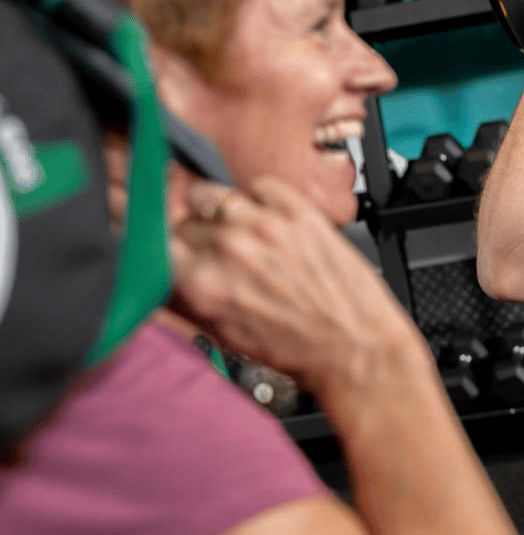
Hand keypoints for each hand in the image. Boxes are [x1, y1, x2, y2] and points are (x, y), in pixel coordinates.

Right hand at [170, 177, 428, 396]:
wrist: (355, 346)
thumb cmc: (300, 349)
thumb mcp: (226, 336)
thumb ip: (188, 300)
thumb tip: (164, 274)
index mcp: (203, 285)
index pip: (156, 246)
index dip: (168, 250)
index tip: (177, 252)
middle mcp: (229, 250)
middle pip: (185, 221)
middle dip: (198, 236)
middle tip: (222, 253)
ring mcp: (264, 226)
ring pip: (214, 195)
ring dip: (222, 212)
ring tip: (242, 233)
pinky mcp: (298, 213)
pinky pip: (261, 185)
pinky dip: (262, 199)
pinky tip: (272, 221)